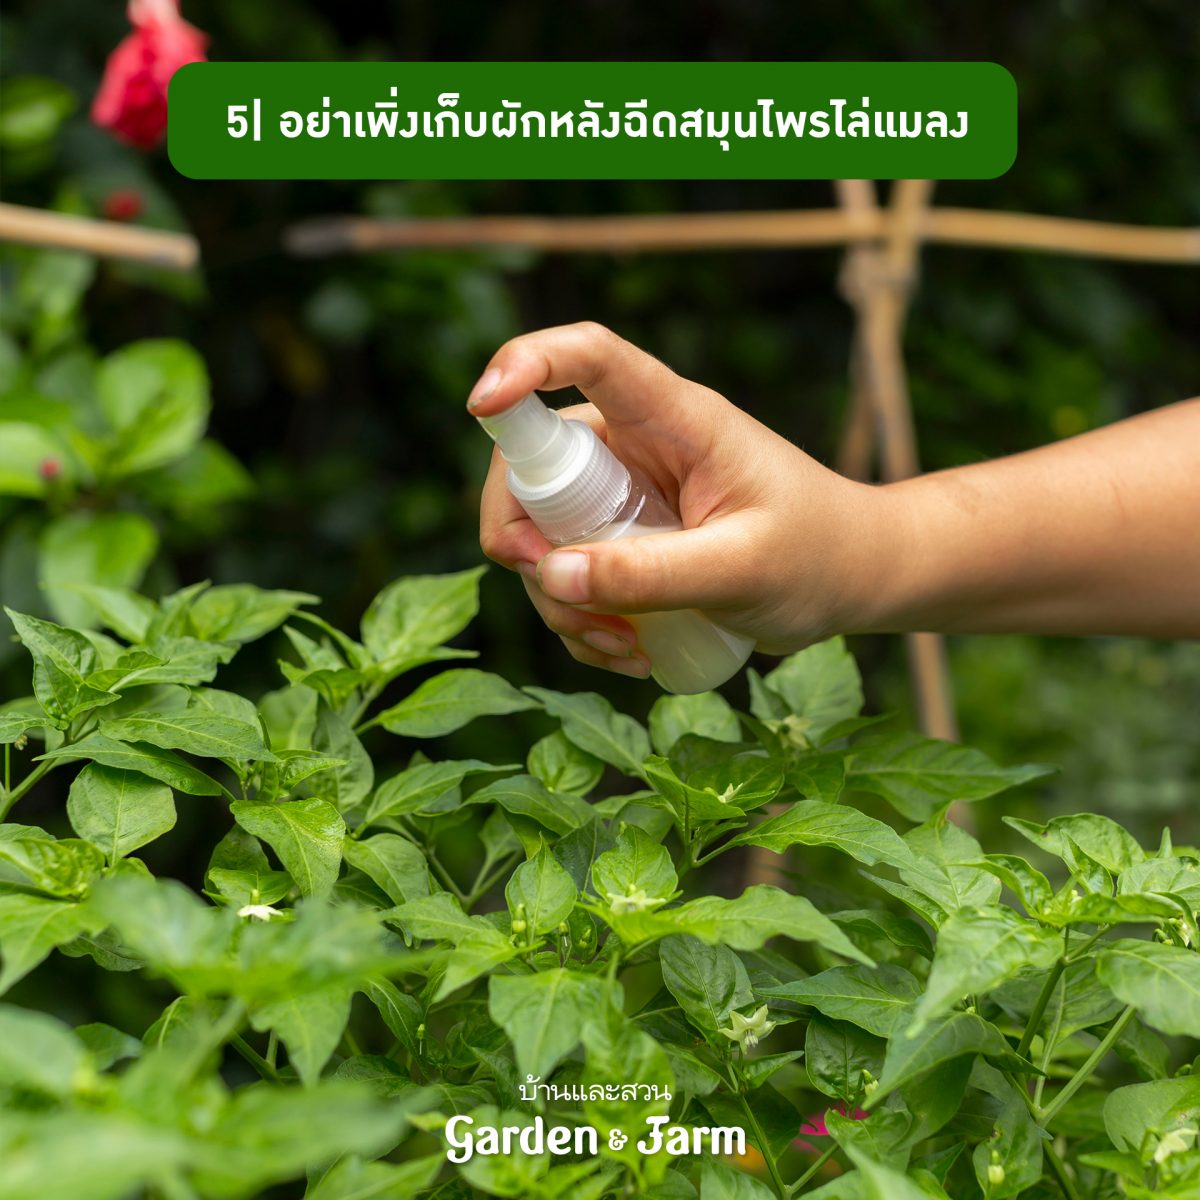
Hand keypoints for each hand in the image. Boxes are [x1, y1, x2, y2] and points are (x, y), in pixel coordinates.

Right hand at [469, 323, 891, 679]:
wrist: (855, 580)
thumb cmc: (818, 555)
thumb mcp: (742, 569)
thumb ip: (653, 573)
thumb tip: (554, 576)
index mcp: (677, 418)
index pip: (592, 356)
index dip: (526, 362)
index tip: (480, 404)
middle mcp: (639, 446)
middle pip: (534, 464)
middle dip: (523, 537)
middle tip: (558, 595)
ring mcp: (627, 495)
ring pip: (542, 532)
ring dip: (559, 598)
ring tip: (621, 646)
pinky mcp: (625, 540)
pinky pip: (568, 573)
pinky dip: (580, 617)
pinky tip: (629, 650)